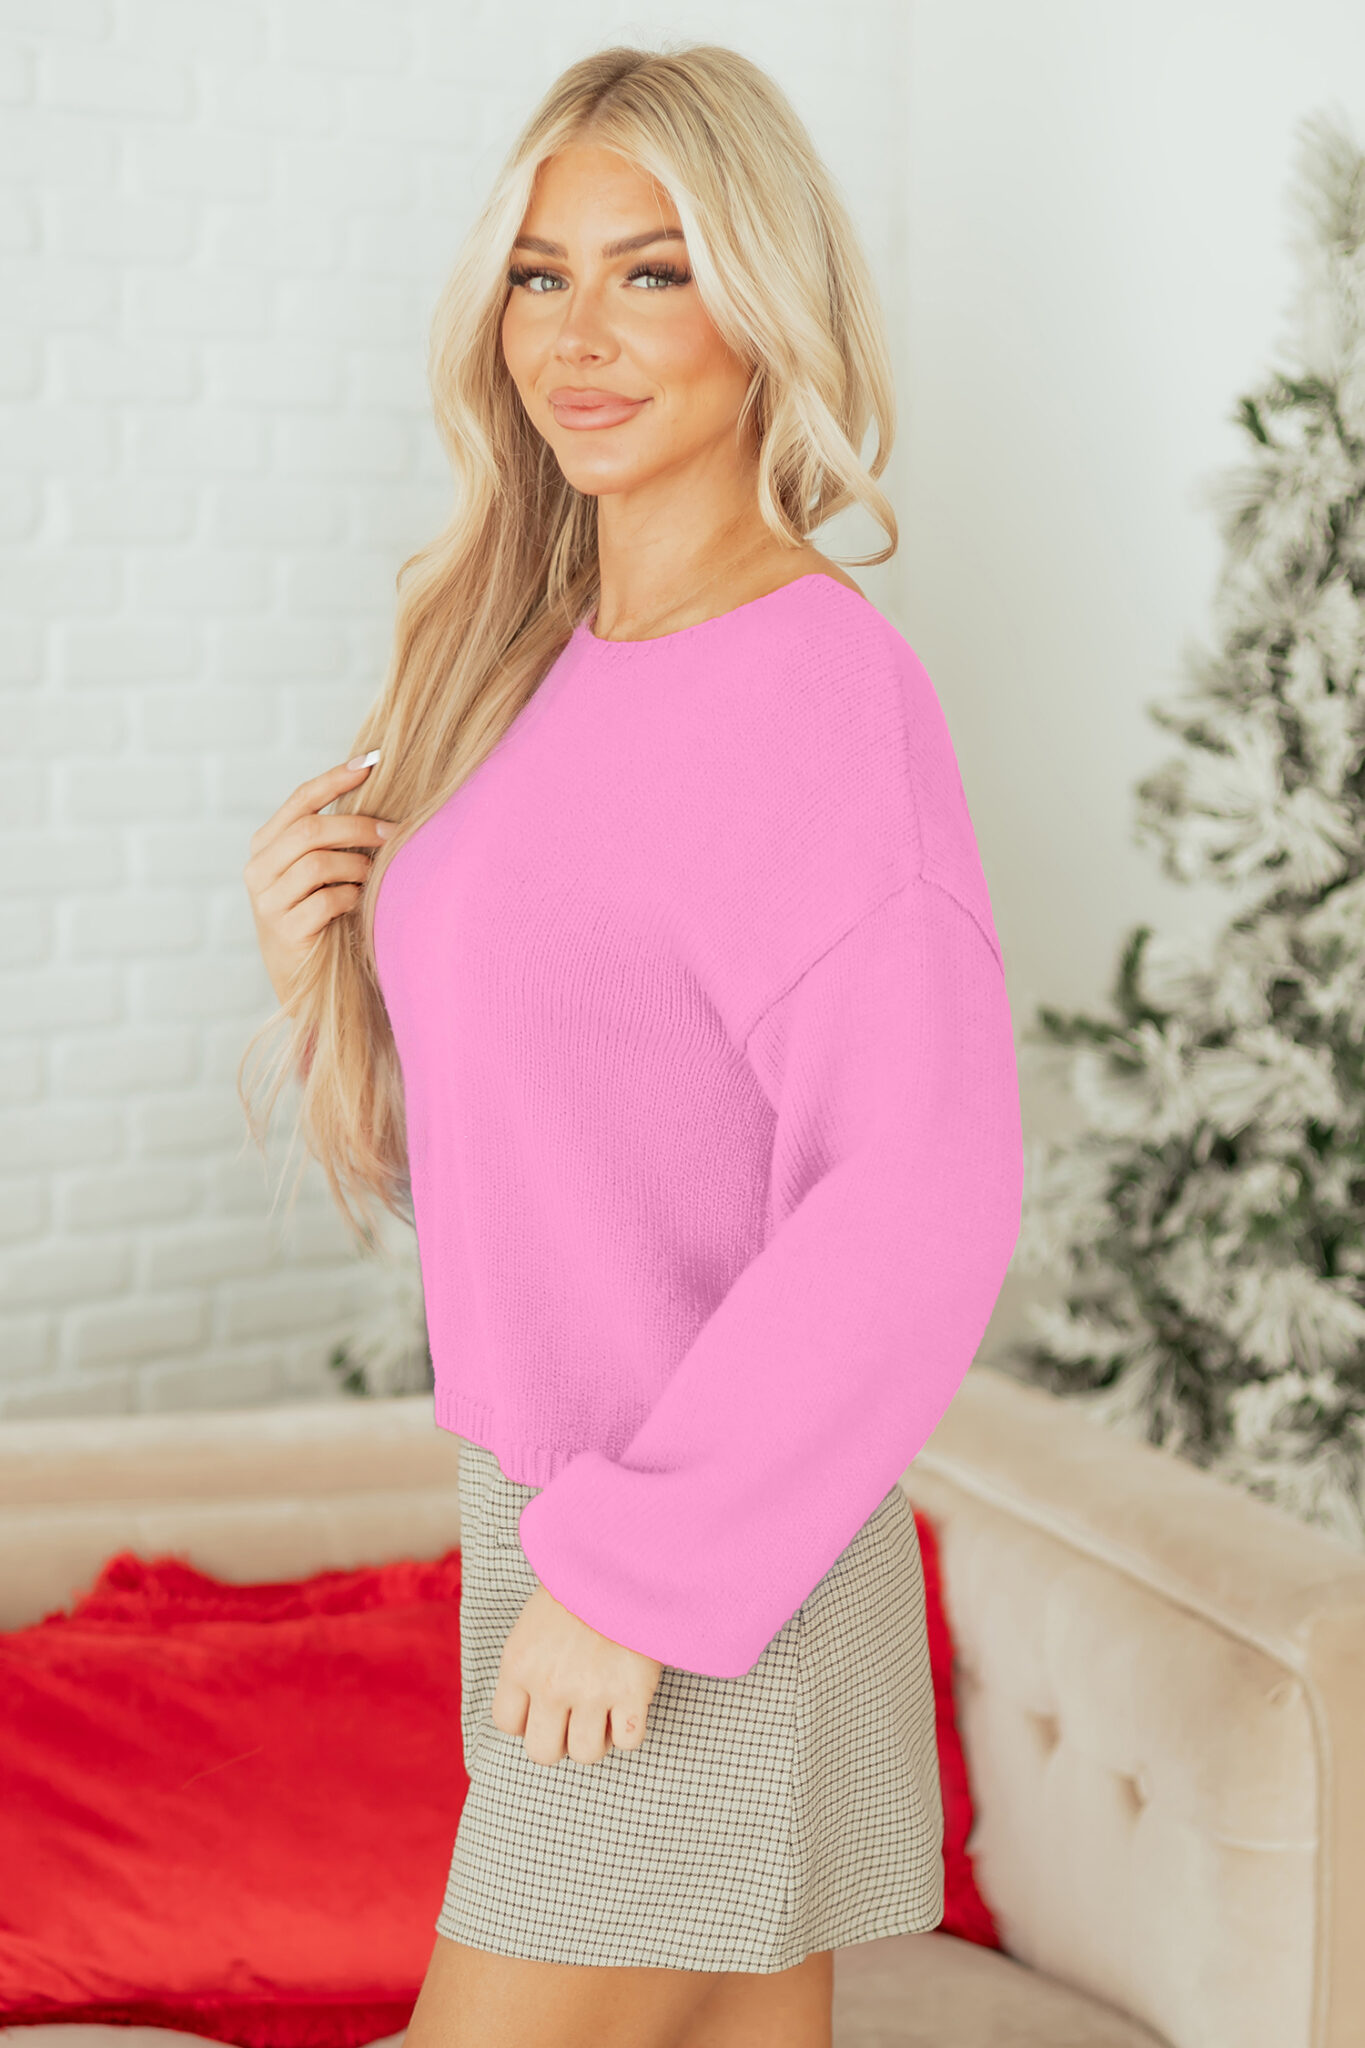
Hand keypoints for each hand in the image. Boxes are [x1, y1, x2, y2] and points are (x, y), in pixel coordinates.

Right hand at [243, 754, 397, 1005]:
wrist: (311, 985)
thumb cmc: (325, 920)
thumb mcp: (324, 873)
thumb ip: (334, 840)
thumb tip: (381, 799)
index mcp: (266, 846)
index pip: (300, 800)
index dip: (335, 778)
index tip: (372, 762)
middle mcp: (258, 870)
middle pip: (310, 830)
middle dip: (358, 826)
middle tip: (393, 833)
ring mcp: (267, 902)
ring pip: (317, 863)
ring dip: (356, 866)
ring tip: (374, 876)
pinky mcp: (285, 931)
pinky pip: (327, 900)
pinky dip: (352, 897)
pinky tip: (361, 904)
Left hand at [491, 1582, 662, 1766]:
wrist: (624, 1560)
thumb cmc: (579, 1589)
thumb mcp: (532, 1623)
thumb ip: (524, 1666)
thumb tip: (524, 1711)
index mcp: (519, 1664)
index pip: (506, 1724)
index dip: (527, 1720)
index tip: (544, 1704)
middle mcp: (549, 1684)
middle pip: (542, 1752)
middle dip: (559, 1739)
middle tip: (575, 1715)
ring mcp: (592, 1692)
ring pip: (586, 1754)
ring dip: (597, 1736)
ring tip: (605, 1707)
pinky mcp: (632, 1693)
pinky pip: (629, 1742)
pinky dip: (631, 1728)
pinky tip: (629, 1703)